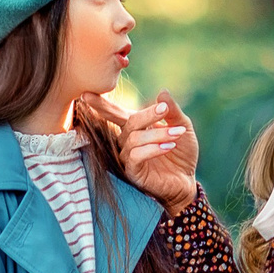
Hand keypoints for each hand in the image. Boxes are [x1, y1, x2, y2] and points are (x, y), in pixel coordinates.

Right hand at [96, 90, 198, 215]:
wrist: (187, 180)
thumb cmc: (182, 153)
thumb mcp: (182, 126)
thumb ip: (172, 111)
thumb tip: (163, 92)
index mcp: (135, 128)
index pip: (116, 114)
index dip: (101, 105)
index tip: (86, 94)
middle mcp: (127, 141)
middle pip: (129, 123)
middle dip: (148, 115)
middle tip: (165, 109)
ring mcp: (128, 157)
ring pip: (134, 139)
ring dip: (157, 134)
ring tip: (177, 134)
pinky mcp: (132, 172)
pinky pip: (135, 156)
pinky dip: (152, 149)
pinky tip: (168, 147)